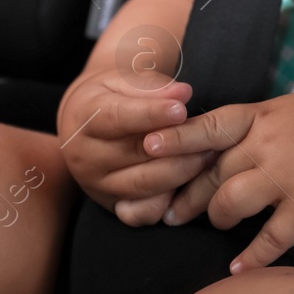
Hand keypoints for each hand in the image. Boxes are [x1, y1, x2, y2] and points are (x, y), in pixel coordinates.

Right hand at [55, 70, 215, 225]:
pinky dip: (168, 202)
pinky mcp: (112, 205)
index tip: (181, 110)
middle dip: (176, 146)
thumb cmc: (111, 96)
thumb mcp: (124, 80)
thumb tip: (182, 93)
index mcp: (84, 119)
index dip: (151, 114)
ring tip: (208, 156)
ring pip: (143, 185)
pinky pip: (142, 213)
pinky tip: (191, 185)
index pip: (117, 118)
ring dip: (180, 172)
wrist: (85, 124)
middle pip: (134, 155)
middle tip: (209, 137)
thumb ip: (152, 86)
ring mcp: (97, 185)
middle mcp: (85, 156)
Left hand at [143, 91, 293, 272]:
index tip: (147, 147)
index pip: (209, 125)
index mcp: (264, 116)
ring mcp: (287, 176)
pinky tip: (237, 269)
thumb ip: (255, 125)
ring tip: (218, 224)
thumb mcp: (292, 109)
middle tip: (171, 213)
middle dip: (187, 196)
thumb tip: (212, 142)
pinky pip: (269, 238)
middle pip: (213, 172)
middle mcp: (271, 143)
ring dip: (218, 217)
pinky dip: (250, 257)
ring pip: (230, 202)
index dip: (176, 138)